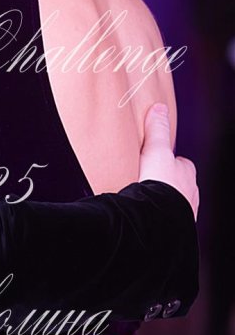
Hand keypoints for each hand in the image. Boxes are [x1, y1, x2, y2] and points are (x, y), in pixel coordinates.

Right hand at [138, 103, 198, 218]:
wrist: (158, 217)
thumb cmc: (159, 183)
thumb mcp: (155, 150)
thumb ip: (157, 130)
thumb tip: (159, 107)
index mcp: (187, 172)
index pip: (179, 162)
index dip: (166, 161)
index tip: (154, 163)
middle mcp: (191, 191)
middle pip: (177, 183)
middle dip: (165, 183)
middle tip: (146, 183)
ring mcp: (184, 210)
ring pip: (173, 202)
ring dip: (162, 201)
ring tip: (144, 201)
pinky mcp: (175, 227)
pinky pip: (167, 219)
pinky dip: (159, 217)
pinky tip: (145, 216)